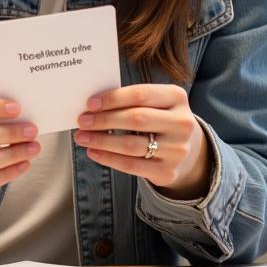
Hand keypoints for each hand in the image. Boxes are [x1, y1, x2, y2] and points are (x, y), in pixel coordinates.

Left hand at [74, 84, 211, 198]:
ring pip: (131, 144)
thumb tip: (91, 107)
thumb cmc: (157, 118)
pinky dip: (108, 158)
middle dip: (104, 120)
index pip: (140, 95)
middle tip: (82, 121)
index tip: (90, 104)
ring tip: (82, 137)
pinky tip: (93, 152)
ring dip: (101, 141)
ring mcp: (177, 149)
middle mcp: (182, 123)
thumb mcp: (153, 103)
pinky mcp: (168, 171)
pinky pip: (131, 165)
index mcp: (176, 97)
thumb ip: (129, 100)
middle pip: (136, 119)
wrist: (185, 148)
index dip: (113, 99)